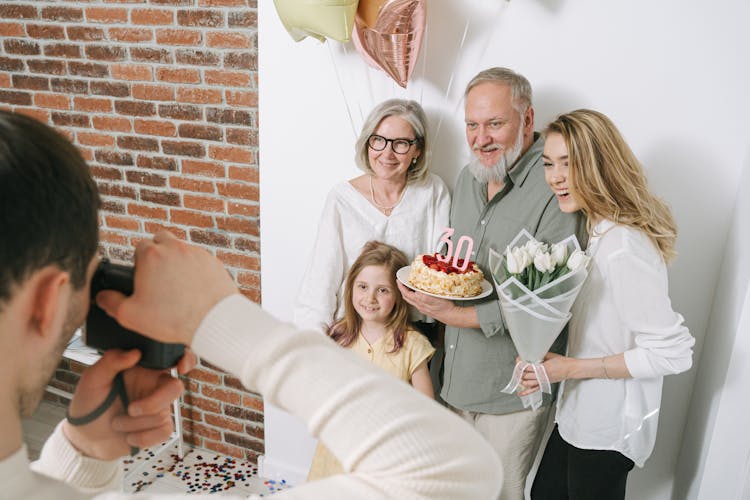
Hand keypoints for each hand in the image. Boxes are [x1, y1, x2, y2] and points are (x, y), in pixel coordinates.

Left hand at [63, 349, 189, 459]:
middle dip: (153, 404)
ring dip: (134, 424)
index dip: (185, 358)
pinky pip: (165, 431)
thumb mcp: (92, 380)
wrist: (85, 439)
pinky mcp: (158, 427)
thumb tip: (135, 352)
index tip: (181, 367)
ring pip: (163, 414)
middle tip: (130, 410)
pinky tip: (128, 436)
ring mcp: (158, 406)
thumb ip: (111, 362)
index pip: (172, 357)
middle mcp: (154, 386)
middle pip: (174, 388)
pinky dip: (143, 437)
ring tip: (116, 423)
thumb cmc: (88, 404)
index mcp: (143, 368)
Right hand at [96, 231, 237, 345]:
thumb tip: (102, 296)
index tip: (143, 277)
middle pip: (161, 240)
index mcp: (151, 255)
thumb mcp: (131, 315)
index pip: (140, 247)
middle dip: (158, 253)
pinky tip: (194, 286)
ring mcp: (196, 253)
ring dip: (177, 260)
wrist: (213, 321)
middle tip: (158, 275)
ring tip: (177, 283)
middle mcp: (175, 247)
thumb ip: (111, 303)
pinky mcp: (214, 261)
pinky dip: (196, 269)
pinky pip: (200, 259)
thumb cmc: (172, 318)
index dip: (139, 262)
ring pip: (182, 248)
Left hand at [397, 282, 455, 321]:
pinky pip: (415, 302)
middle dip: (402, 289)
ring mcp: (422, 308)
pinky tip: (417, 293)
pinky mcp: (425, 309)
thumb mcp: (435, 297)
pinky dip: (412, 296)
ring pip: (410, 300)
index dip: (401, 286)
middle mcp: (419, 305)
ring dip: (407, 293)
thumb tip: (417, 291)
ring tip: (407, 286)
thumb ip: (425, 295)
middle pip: (406, 297)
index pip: (406, 293)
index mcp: (420, 301)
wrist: (449, 315)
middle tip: (401, 282)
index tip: (398, 280)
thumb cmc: (444, 307)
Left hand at [518, 352, 569, 395]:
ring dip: (521, 379)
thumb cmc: (562, 362)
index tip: (518, 360)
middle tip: (516, 367)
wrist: (570, 369)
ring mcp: (543, 382)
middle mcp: (542, 376)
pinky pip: (534, 390)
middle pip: (525, 375)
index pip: (527, 367)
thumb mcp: (550, 356)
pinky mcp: (544, 385)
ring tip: (517, 375)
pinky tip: (520, 393)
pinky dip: (526, 392)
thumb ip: (540, 356)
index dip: (520, 363)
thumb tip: (531, 354)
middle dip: (519, 371)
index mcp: (543, 368)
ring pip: (527, 383)